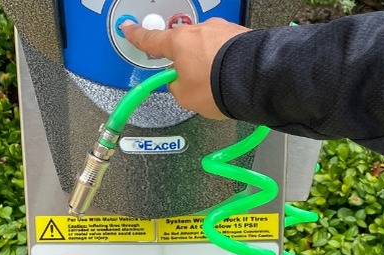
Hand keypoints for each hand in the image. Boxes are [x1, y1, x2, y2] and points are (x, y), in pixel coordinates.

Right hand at [121, 18, 249, 119]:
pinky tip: (234, 76)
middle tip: (196, 81)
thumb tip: (181, 83)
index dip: (137, 36)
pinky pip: (228, 49)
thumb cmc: (219, 87)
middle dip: (188, 61)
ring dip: (211, 62)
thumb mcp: (186, 97)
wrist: (255, 80)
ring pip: (209, 47)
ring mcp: (222, 30)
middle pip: (185, 45)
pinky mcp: (242, 35)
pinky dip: (228, 61)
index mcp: (178, 42)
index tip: (128, 29)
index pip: (151, 39)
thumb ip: (177, 87)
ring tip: (221, 83)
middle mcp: (200, 30)